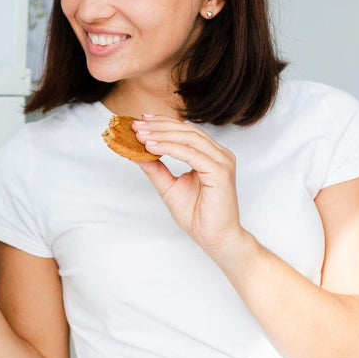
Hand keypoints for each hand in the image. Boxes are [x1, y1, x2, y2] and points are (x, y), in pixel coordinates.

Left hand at [131, 114, 246, 255]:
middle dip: (159, 126)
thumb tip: (136, 152)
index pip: (185, 131)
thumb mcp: (169, 187)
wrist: (214, 237)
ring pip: (188, 139)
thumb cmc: (197, 215)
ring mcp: (222, 161)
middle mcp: (219, 154)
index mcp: (210, 155)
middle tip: (136, 125)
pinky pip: (191, 154)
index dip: (162, 124)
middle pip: (186, 130)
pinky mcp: (220, 171)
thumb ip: (156, 168)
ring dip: (161, 135)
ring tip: (140, 135)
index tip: (140, 120)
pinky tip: (152, 147)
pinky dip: (170, 148)